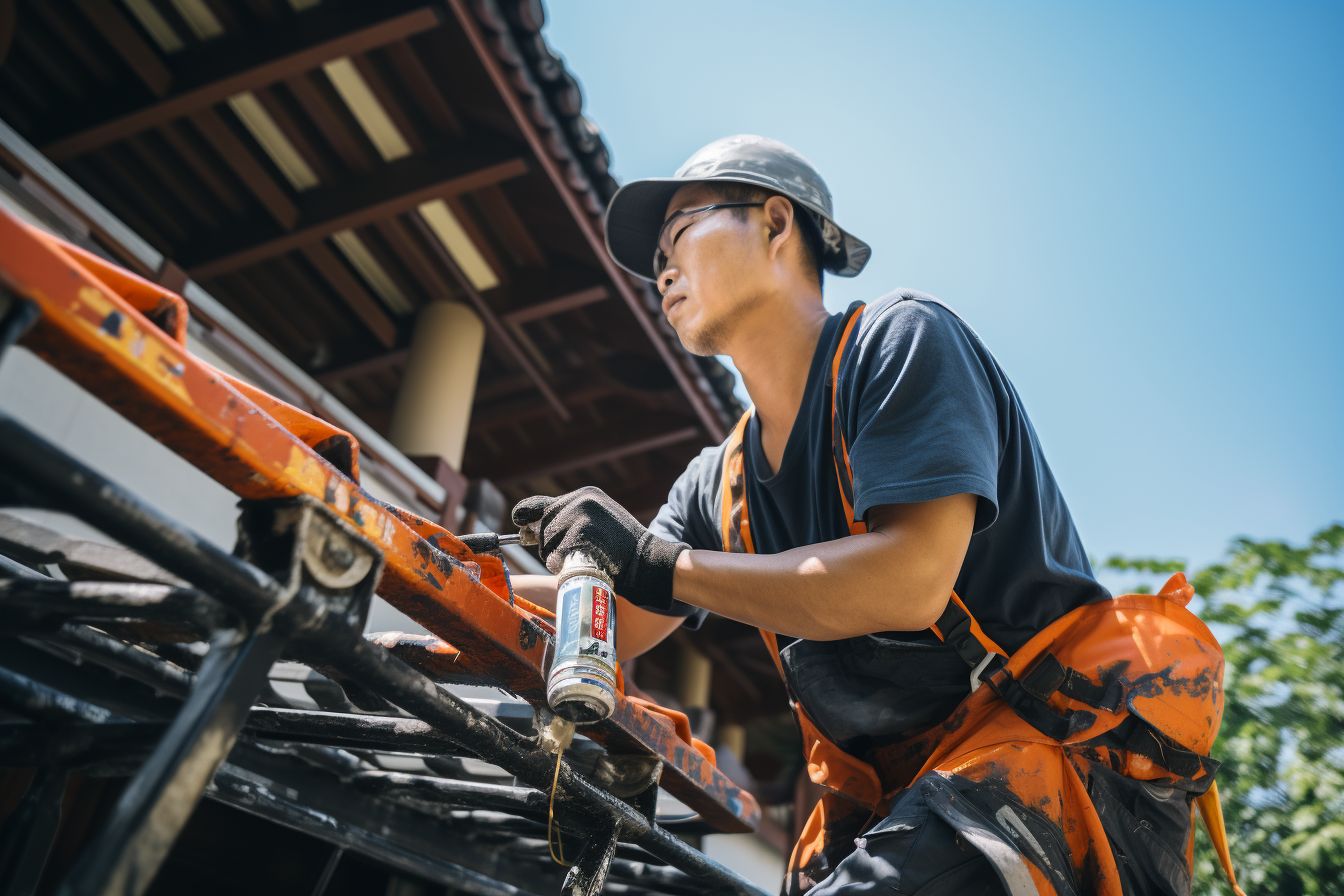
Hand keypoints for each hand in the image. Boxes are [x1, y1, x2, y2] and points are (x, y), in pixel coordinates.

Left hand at [511, 486, 687, 612]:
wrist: (649, 563)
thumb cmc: (622, 551)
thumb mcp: (597, 523)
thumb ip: (567, 521)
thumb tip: (525, 530)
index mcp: (585, 495)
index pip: (539, 504)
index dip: (527, 517)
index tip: (522, 526)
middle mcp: (580, 500)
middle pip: (542, 525)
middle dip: (548, 543)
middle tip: (574, 552)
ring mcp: (580, 516)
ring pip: (547, 542)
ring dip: (556, 556)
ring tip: (585, 558)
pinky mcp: (580, 534)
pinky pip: (554, 555)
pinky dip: (562, 565)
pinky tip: (584, 564)